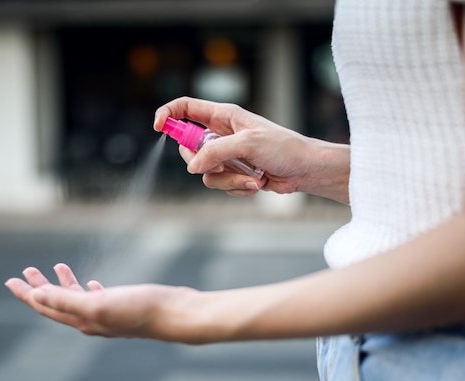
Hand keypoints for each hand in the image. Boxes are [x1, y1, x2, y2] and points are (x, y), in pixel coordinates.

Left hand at [5, 263, 198, 339]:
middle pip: (58, 303)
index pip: (46, 307)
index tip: (11, 281)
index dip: (27, 294)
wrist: (175, 313)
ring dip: (63, 284)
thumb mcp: (98, 304)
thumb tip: (36, 296)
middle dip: (40, 287)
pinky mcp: (124, 305)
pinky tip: (91, 282)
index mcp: (83, 320)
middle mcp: (92, 320)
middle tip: (26, 271)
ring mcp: (108, 313)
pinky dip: (88, 288)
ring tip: (56, 267)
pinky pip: (98, 297)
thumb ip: (67, 300)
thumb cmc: (140, 309)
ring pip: (78, 299)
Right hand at [154, 97, 349, 202]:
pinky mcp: (234, 174)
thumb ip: (216, 152)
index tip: (158, 128)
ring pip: (205, 173)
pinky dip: (237, 188)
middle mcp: (221, 134)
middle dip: (202, 162)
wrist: (306, 170)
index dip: (168, 115)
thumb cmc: (284, 147)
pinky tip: (257, 183)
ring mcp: (227, 156)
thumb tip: (193, 167)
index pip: (185, 108)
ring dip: (228, 180)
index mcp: (223, 116)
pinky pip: (220, 185)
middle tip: (220, 165)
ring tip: (252, 178)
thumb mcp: (248, 143)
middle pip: (188, 148)